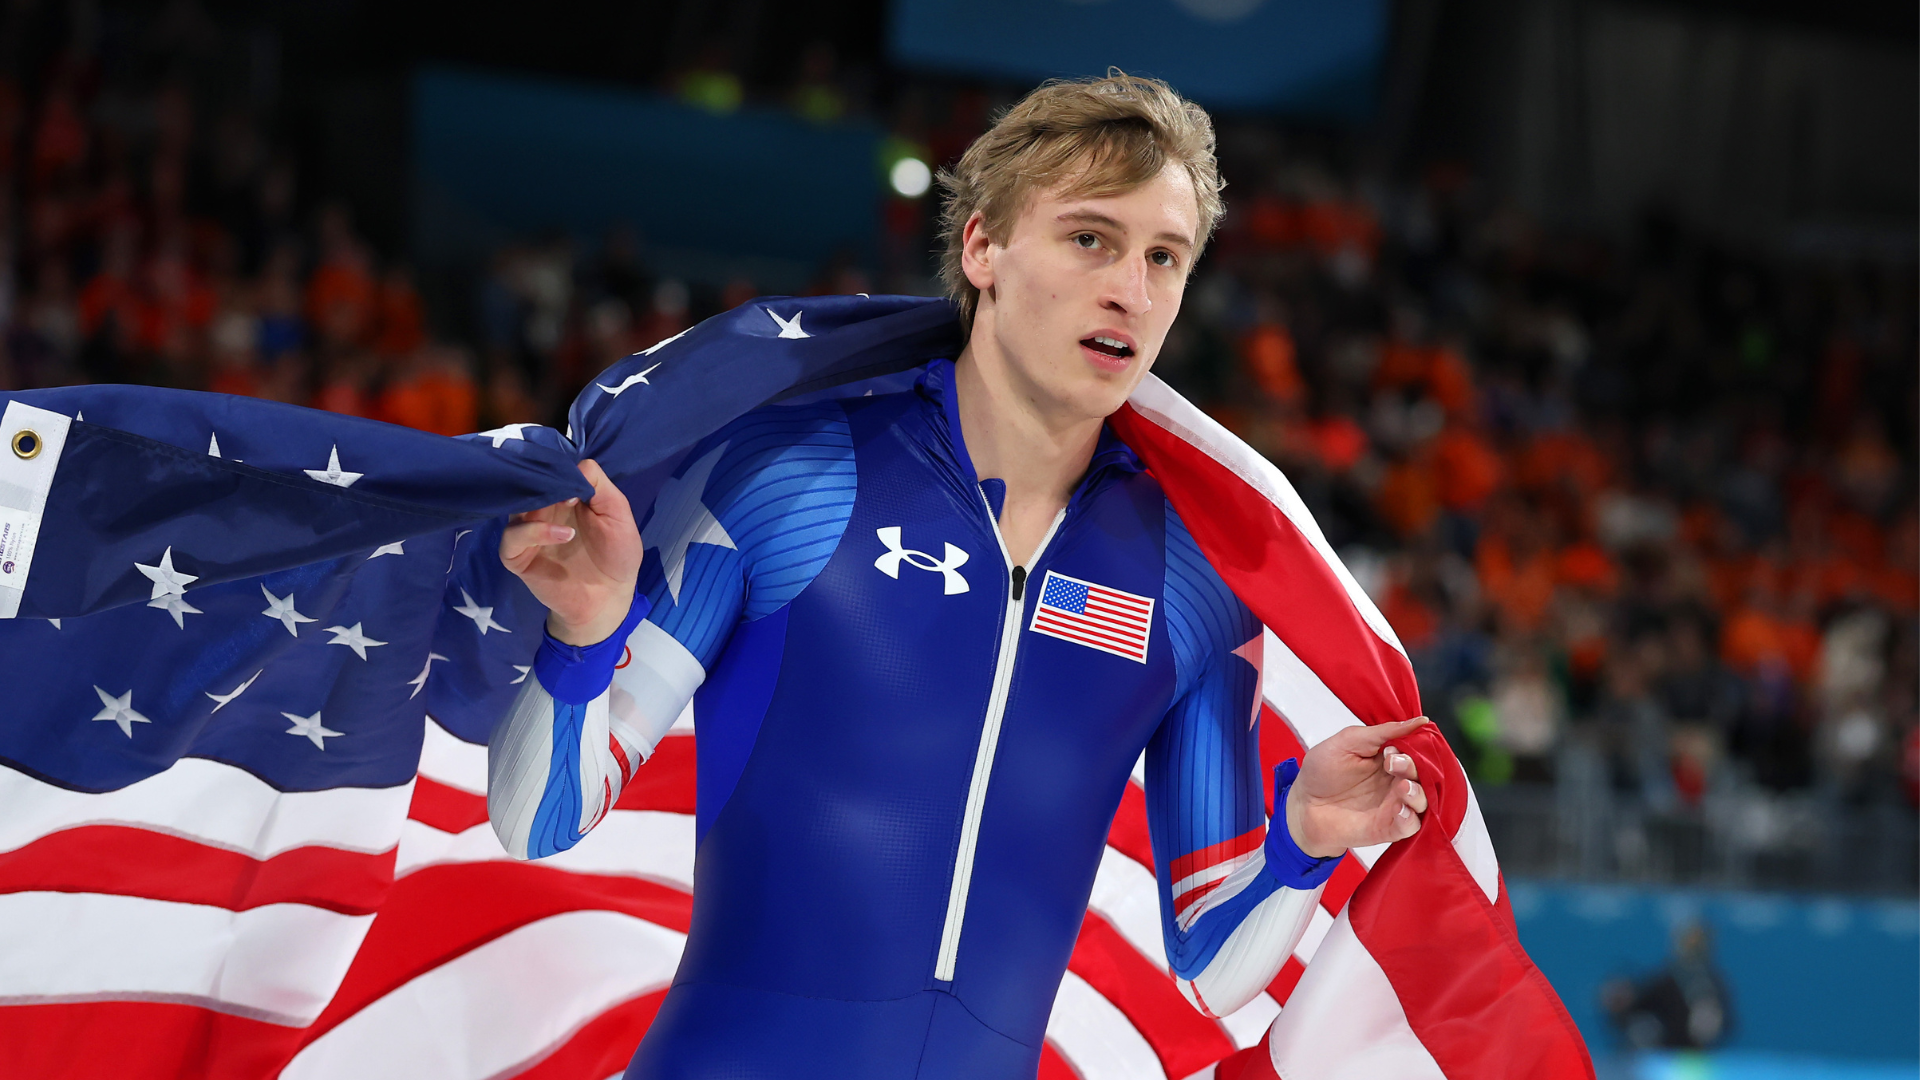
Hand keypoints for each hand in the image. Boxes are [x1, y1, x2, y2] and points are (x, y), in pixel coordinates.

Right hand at [500, 459, 642, 645]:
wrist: (609, 599)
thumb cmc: (617, 555)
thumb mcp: (618, 514)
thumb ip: (600, 486)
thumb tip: (577, 466)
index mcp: (563, 497)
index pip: (549, 470)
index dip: (559, 468)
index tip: (576, 476)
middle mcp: (541, 510)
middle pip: (529, 483)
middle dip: (546, 482)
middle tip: (568, 490)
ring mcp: (527, 532)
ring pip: (516, 506)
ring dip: (540, 503)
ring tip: (568, 507)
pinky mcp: (518, 556)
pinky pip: (512, 538)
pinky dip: (534, 532)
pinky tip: (562, 535)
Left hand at [1284, 717, 1430, 858]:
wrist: (1302, 805)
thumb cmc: (1322, 771)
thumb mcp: (1349, 741)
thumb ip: (1384, 732)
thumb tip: (1420, 720)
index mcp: (1390, 758)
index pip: (1417, 750)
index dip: (1413, 747)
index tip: (1391, 748)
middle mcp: (1396, 781)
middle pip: (1424, 774)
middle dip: (1414, 767)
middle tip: (1391, 764)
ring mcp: (1394, 805)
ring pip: (1423, 800)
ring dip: (1417, 792)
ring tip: (1402, 787)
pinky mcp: (1389, 827)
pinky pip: (1411, 825)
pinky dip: (1409, 817)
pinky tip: (1398, 809)